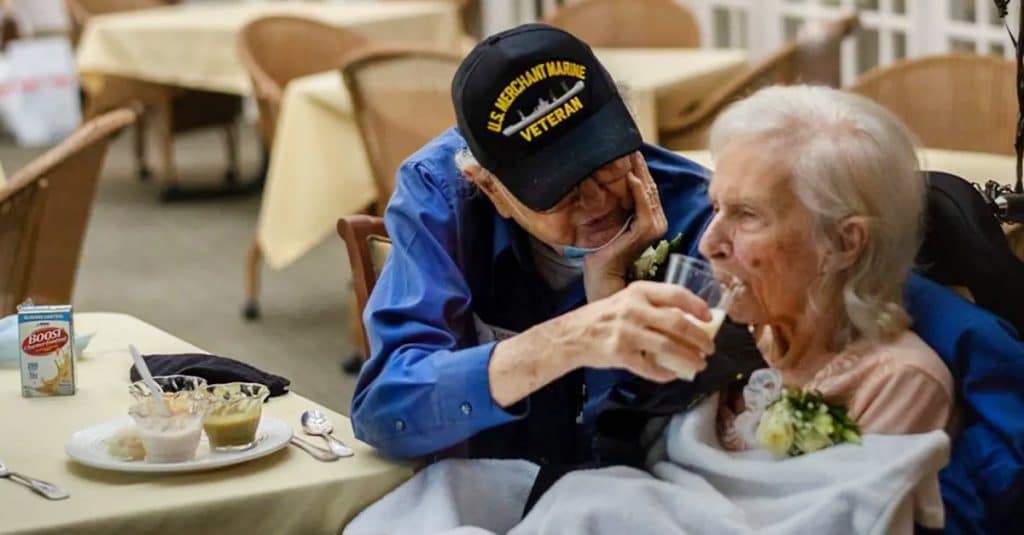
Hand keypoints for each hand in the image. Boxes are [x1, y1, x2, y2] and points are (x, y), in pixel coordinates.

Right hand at [489, 281, 713, 406]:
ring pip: (669, 347)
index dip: (698, 306)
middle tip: (709, 348)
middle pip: (678, 323)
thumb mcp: (628, 300)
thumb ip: (654, 306)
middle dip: (699, 338)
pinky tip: (673, 375)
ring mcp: (627, 332)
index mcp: (639, 291)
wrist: (573, 335)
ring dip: (689, 358)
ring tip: (699, 364)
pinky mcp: (620, 354)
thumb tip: (691, 320)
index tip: (710, 318)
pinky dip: (666, 374)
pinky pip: (650, 367)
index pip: (676, 294)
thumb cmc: (604, 316)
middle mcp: (634, 309)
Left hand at [583, 152, 667, 300]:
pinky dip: (638, 191)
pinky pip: (644, 205)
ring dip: (641, 173)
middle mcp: (656, 223)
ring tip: (632, 154)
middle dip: (641, 166)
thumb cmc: (603, 253)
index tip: (630, 150)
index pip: (647, 189)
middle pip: (649, 187)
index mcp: (650, 220)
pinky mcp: (645, 232)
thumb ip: (619, 206)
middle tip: (632, 145)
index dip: (640, 169)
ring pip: (648, 193)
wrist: (602, 276)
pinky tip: (631, 177)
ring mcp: (653, 228)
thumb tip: (613, 182)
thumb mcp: (611, 223)